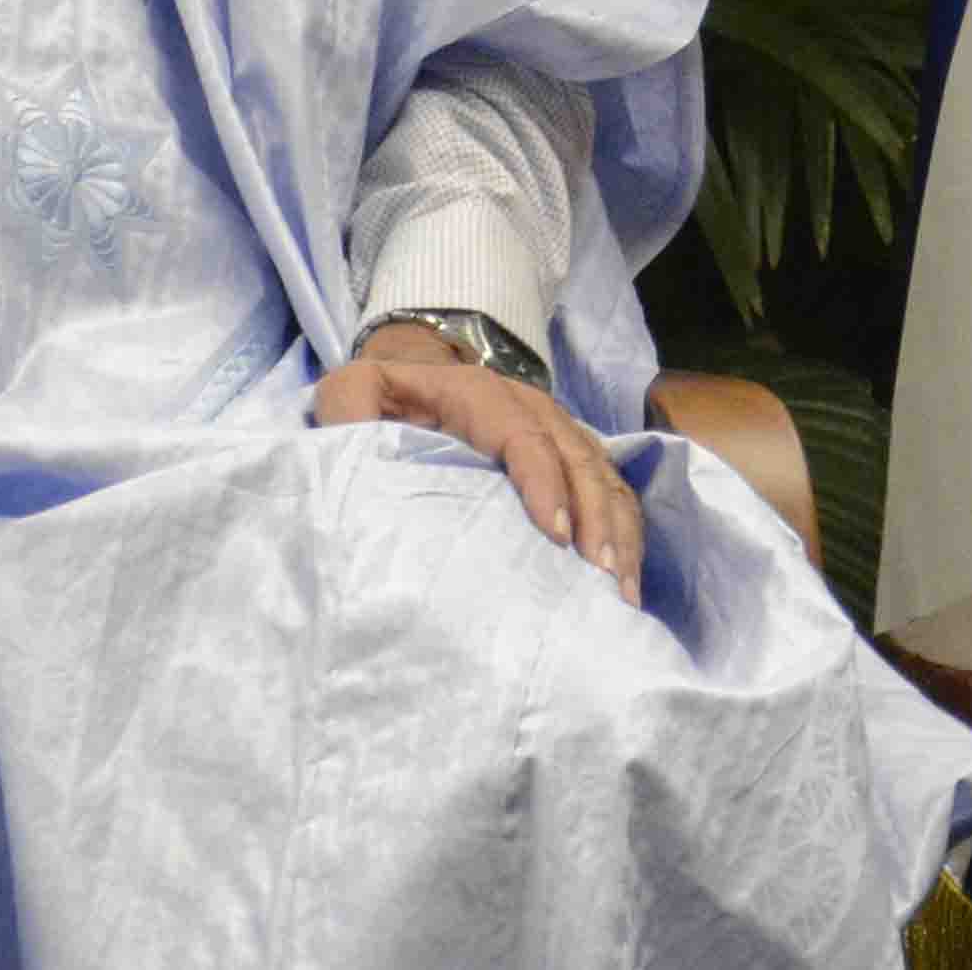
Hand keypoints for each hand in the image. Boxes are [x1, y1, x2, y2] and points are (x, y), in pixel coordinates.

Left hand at [317, 324, 642, 585]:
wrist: (409, 383)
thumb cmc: (380, 404)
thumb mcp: (351, 396)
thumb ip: (347, 414)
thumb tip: (352, 446)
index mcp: (476, 393)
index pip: (519, 432)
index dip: (542, 480)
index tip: (554, 535)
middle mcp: (528, 407)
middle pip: (576, 454)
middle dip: (593, 514)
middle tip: (599, 574)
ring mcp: (555, 430)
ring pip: (601, 472)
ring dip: (616, 527)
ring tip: (619, 588)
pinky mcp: (567, 459)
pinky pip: (609, 488)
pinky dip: (623, 530)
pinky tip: (624, 580)